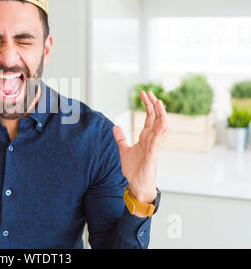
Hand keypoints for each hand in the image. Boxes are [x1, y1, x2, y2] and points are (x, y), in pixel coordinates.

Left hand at [112, 91, 167, 205]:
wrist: (137, 185)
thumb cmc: (134, 169)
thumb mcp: (124, 150)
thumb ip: (121, 139)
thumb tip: (116, 127)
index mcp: (146, 137)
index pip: (150, 117)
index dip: (148, 105)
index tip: (144, 93)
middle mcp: (152, 140)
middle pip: (156, 118)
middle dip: (154, 105)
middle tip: (150, 92)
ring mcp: (154, 146)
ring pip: (161, 127)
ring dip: (161, 114)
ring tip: (159, 102)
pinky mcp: (153, 155)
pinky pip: (158, 141)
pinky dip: (160, 131)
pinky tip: (161, 122)